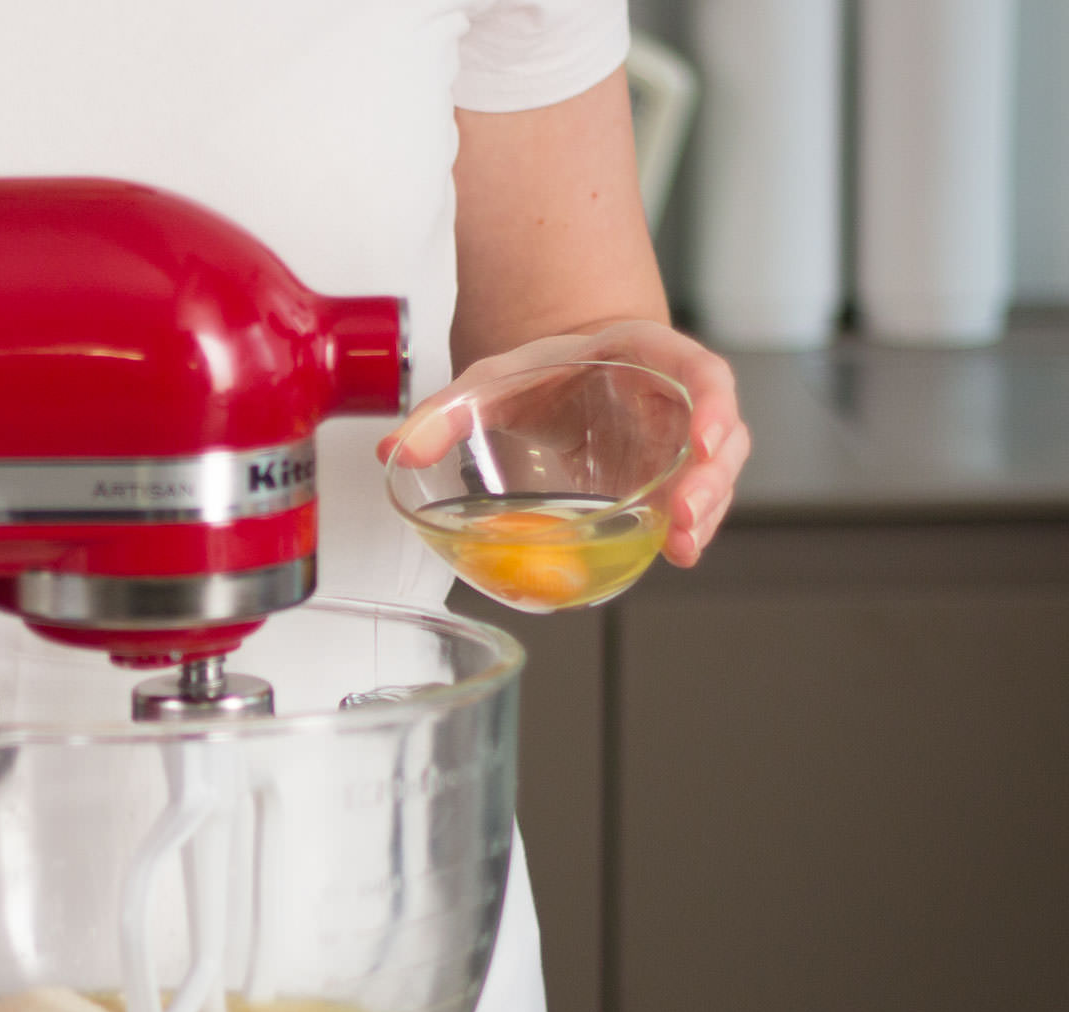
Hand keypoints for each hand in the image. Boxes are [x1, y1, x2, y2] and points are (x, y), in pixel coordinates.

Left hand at [379, 320, 749, 567]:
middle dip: (710, 477)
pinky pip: (691, 502)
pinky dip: (688, 528)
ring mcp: (678, 442)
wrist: (559, 376)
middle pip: (721, 434)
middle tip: (684, 515)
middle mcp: (677, 398)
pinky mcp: (668, 478)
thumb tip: (393, 450)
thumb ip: (445, 413)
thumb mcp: (490, 382)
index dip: (714, 404)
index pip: (703, 372)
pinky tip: (676, 554)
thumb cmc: (541, 371)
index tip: (704, 438)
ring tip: (682, 546)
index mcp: (650, 355)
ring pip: (715, 475)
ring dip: (707, 510)